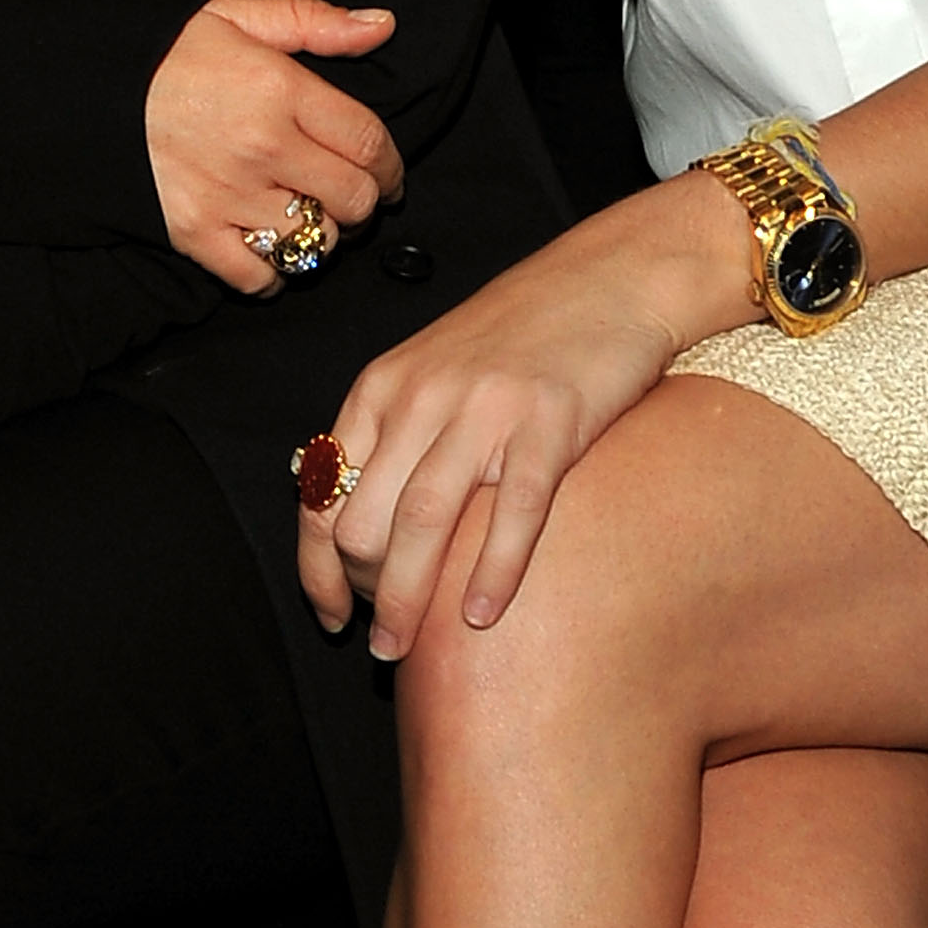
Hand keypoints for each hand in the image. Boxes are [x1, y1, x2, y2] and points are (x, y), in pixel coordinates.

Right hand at [145, 0, 404, 294]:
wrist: (85, 90)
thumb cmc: (169, 51)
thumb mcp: (239, 14)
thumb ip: (315, 21)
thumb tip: (382, 26)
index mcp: (280, 90)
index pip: (370, 142)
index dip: (392, 165)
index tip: (389, 174)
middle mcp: (262, 148)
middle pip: (353, 199)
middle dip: (364, 201)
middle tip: (351, 194)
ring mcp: (228, 196)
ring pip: (315, 242)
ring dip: (323, 234)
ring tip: (308, 215)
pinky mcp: (194, 233)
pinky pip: (259, 276)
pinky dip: (274, 273)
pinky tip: (269, 248)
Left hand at [299, 174, 755, 660]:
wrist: (611, 279)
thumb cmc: (523, 332)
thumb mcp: (434, 370)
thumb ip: (395, 433)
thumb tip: (359, 525)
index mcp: (384, 386)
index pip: (322, 491)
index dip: (316, 566)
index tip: (331, 615)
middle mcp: (422, 396)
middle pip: (363, 519)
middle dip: (361, 594)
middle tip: (384, 638)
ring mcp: (485, 410)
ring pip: (420, 525)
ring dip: (405, 601)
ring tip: (404, 649)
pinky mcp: (549, 424)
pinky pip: (510, 514)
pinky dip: (491, 573)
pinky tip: (483, 616)